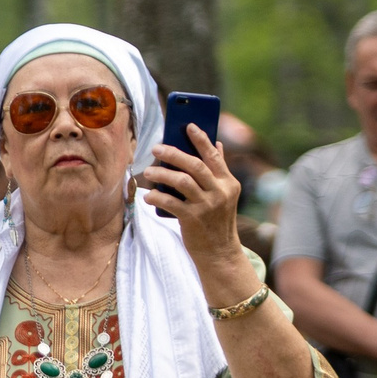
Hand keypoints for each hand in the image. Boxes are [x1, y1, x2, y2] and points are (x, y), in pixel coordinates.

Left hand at [139, 126, 249, 278]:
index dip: (200, 139)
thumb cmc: (216, 220)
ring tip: (148, 170)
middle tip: (156, 147)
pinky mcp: (192, 219)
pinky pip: (170, 202)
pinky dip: (157, 195)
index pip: (213, 155)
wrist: (219, 252)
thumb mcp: (224, 194)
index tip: (188, 125)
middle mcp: (219, 192)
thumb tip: (217, 143)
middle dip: (173, 153)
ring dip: (161, 173)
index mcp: (228, 182)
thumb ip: (219, 170)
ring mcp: (206, 206)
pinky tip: (148, 194)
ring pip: (180, 181)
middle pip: (194, 165)